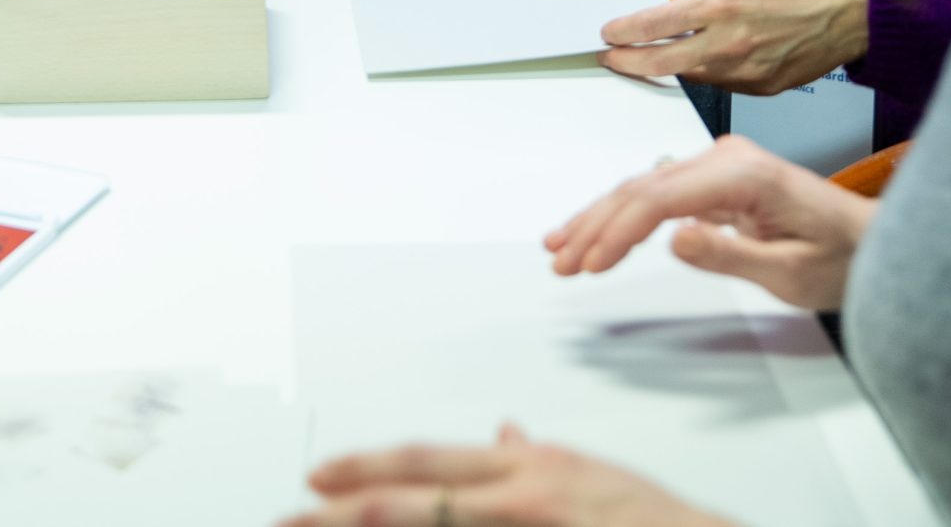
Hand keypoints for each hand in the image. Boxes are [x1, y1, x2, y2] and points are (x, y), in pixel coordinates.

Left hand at [292, 423, 733, 526]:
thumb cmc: (661, 524)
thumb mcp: (593, 478)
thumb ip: (536, 461)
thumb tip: (501, 433)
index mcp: (530, 469)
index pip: (429, 462)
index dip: (367, 468)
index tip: (316, 477)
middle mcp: (526, 492)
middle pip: (417, 496)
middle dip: (345, 509)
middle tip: (288, 516)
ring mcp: (540, 525)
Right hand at [543, 136, 874, 310]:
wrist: (875, 245)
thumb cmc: (844, 259)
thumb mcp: (793, 273)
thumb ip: (732, 256)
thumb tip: (674, 239)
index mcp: (744, 173)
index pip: (661, 198)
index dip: (618, 231)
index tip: (591, 264)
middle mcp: (726, 159)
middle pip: (642, 187)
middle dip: (595, 225)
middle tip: (561, 260)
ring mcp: (719, 166)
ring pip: (642, 188)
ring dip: (600, 219)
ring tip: (561, 248)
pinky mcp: (716, 180)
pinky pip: (658, 195)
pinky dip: (624, 216)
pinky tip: (598, 230)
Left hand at [597, 0, 867, 93]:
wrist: (851, 14)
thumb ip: (701, 0)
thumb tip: (672, 16)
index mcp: (720, 6)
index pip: (654, 25)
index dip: (624, 32)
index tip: (608, 34)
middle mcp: (728, 43)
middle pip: (661, 63)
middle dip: (629, 63)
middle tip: (612, 59)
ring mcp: (745, 72)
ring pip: (691, 76)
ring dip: (670, 67)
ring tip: (654, 58)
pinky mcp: (760, 89)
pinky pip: (721, 84)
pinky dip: (708, 72)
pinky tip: (706, 60)